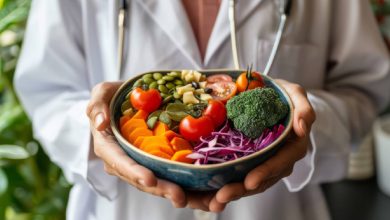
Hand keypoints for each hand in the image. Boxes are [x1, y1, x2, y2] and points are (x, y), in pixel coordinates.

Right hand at [86, 82, 186, 207]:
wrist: (126, 101)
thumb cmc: (113, 97)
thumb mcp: (102, 93)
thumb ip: (97, 105)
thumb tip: (100, 123)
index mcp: (107, 146)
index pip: (119, 162)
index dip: (134, 172)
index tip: (150, 179)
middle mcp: (120, 161)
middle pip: (139, 179)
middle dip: (158, 188)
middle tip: (178, 196)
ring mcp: (136, 164)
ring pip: (152, 182)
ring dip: (168, 191)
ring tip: (185, 198)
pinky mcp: (151, 163)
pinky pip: (162, 175)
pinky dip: (176, 183)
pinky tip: (192, 191)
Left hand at [205, 80, 315, 211]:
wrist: (272, 97)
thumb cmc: (285, 96)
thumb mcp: (296, 95)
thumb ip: (303, 108)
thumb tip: (301, 128)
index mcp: (293, 146)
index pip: (281, 163)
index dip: (266, 172)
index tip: (250, 181)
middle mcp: (280, 159)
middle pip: (263, 179)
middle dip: (243, 188)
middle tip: (223, 195)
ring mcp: (265, 161)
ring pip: (251, 181)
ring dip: (234, 190)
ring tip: (216, 198)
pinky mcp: (251, 160)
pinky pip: (241, 174)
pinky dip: (229, 182)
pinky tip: (212, 190)